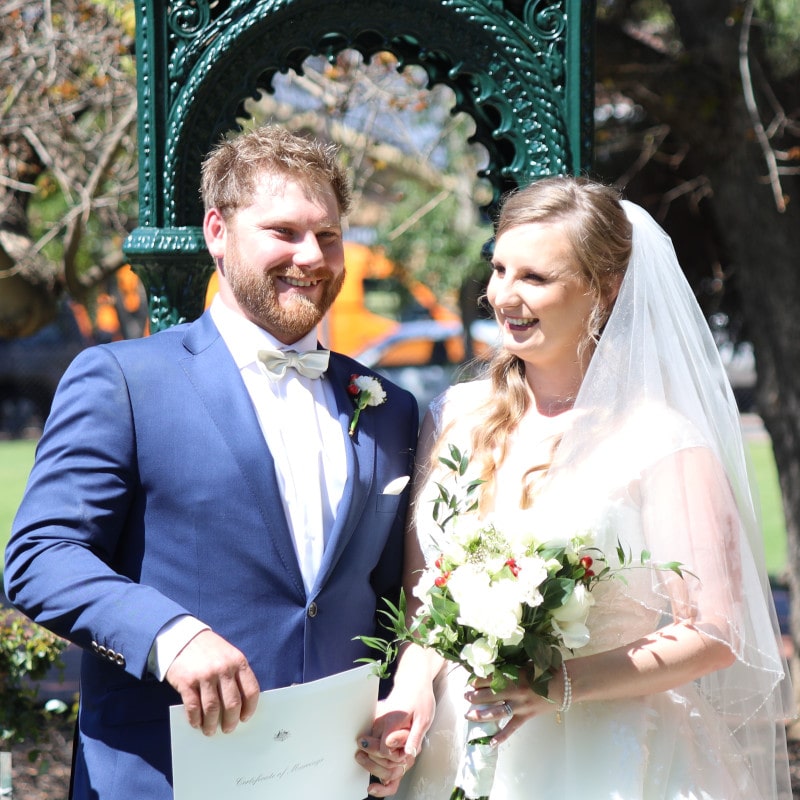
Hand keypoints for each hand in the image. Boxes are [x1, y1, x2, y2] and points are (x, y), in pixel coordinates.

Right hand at [165, 629, 259, 735]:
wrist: (182, 637)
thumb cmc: (209, 650)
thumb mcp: (229, 655)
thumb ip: (236, 675)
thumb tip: (239, 706)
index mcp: (238, 662)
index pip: (251, 690)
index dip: (250, 708)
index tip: (245, 718)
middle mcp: (223, 669)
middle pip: (232, 703)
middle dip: (231, 721)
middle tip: (228, 728)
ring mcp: (205, 675)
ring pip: (213, 709)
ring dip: (212, 724)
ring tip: (210, 730)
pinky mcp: (187, 682)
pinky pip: (193, 707)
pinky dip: (195, 719)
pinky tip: (197, 723)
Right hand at [354, 680, 433, 795]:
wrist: (413, 682)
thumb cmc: (420, 699)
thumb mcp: (424, 720)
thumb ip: (414, 738)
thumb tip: (408, 754)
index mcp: (391, 721)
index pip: (384, 750)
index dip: (395, 756)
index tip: (405, 751)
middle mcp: (379, 720)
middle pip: (375, 750)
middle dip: (388, 756)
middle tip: (403, 748)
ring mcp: (375, 719)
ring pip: (371, 745)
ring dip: (383, 750)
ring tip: (399, 743)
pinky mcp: (374, 718)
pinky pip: (373, 737)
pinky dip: (379, 743)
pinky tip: (392, 740)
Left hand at [464, 675, 558, 745]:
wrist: (564, 684)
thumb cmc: (545, 670)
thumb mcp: (525, 664)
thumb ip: (510, 668)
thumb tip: (494, 668)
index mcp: (513, 675)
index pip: (490, 678)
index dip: (478, 681)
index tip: (470, 682)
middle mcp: (514, 691)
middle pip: (489, 695)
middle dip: (475, 696)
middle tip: (465, 696)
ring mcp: (520, 705)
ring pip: (496, 712)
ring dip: (481, 714)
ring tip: (469, 714)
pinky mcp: (526, 716)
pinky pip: (512, 728)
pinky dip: (501, 736)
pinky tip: (490, 743)